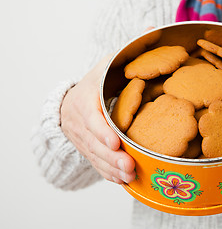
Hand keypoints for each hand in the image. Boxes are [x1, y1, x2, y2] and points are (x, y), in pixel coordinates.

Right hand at [60, 54, 135, 183]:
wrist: (68, 102)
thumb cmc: (94, 83)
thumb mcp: (104, 67)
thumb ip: (120, 61)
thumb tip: (145, 48)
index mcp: (83, 100)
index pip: (91, 118)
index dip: (102, 131)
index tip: (115, 142)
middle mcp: (78, 122)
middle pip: (94, 143)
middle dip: (112, 157)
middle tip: (129, 166)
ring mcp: (81, 139)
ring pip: (95, 157)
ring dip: (112, 169)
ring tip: (130, 176)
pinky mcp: (86, 149)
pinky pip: (95, 164)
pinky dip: (108, 173)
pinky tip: (121, 180)